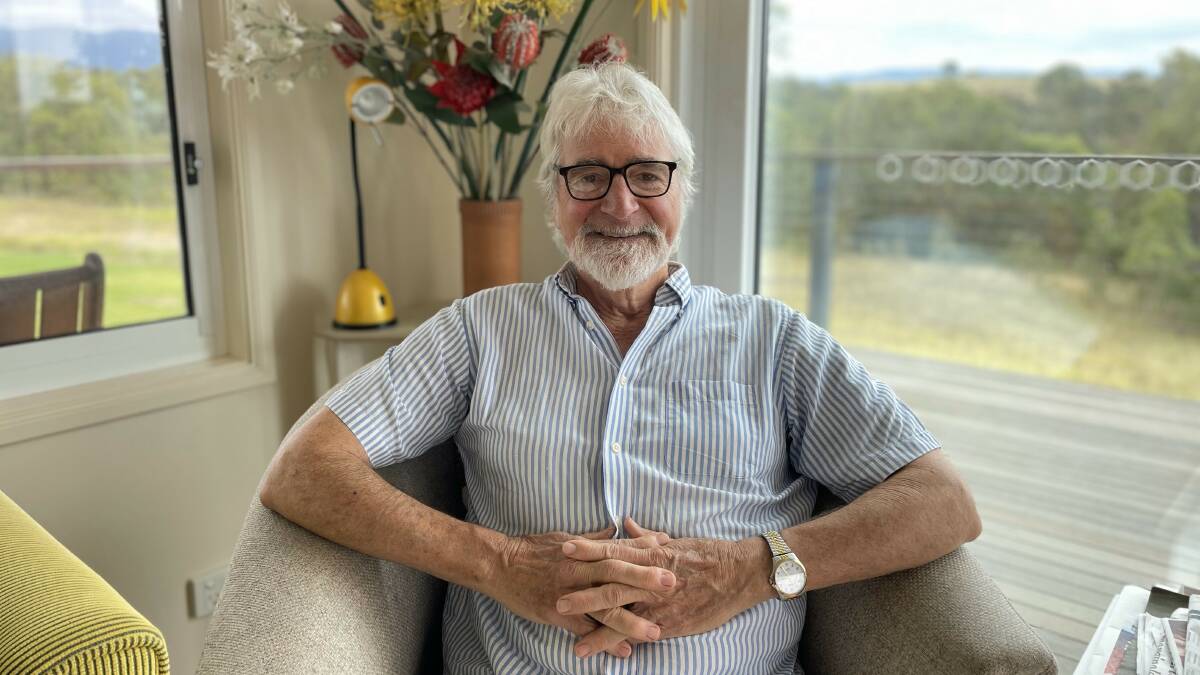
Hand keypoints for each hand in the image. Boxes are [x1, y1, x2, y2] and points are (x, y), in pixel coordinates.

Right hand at [489, 524, 676, 657]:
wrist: (500, 565)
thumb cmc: (532, 549)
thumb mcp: (564, 537)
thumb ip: (593, 538)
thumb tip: (617, 529)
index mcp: (582, 550)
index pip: (617, 547)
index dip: (642, 547)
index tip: (667, 547)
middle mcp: (578, 570)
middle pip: (616, 573)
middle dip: (644, 578)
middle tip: (672, 583)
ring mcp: (568, 593)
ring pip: (603, 606)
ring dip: (630, 619)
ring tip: (654, 631)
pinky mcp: (556, 613)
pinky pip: (584, 629)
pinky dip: (604, 640)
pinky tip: (623, 650)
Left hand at [559, 521, 767, 656]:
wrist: (739, 574)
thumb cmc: (707, 555)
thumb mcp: (676, 541)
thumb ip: (647, 537)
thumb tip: (626, 524)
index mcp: (652, 554)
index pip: (613, 550)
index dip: (588, 549)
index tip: (565, 548)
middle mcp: (652, 579)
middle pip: (611, 586)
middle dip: (583, 595)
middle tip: (558, 601)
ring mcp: (660, 603)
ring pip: (623, 617)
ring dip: (597, 630)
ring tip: (574, 643)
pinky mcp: (670, 623)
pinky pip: (641, 635)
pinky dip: (623, 644)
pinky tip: (608, 654)